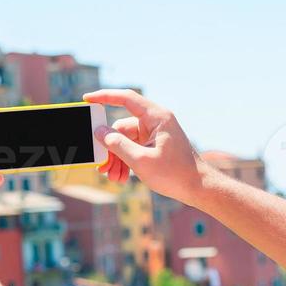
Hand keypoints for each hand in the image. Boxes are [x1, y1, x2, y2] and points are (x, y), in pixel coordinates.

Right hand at [83, 89, 205, 202]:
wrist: (199, 188)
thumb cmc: (175, 174)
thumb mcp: (140, 160)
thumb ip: (117, 145)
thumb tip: (99, 132)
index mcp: (157, 117)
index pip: (127, 98)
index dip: (105, 96)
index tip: (87, 99)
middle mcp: (155, 122)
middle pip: (121, 128)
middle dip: (110, 148)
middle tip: (101, 166)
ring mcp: (154, 134)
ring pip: (125, 141)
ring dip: (117, 159)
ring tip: (113, 178)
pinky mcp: (154, 146)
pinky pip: (133, 149)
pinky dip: (126, 162)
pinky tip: (121, 178)